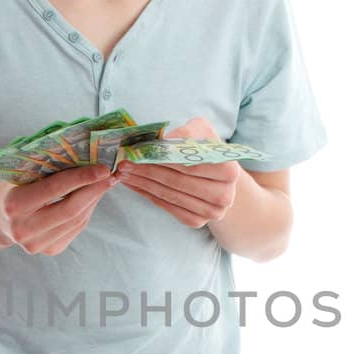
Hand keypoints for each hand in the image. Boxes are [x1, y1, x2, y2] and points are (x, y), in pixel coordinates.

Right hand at [0, 161, 113, 254]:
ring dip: (94, 200)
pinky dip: (87, 211)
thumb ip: (47, 171)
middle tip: (111, 175)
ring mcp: (37, 244)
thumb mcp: (21, 176)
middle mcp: (24, 229)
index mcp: (15, 204)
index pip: (54, 189)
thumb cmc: (11, 189)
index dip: (81, 178)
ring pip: (77, 220)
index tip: (103, 168)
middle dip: (94, 190)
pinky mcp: (49, 250)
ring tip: (105, 184)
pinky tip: (92, 198)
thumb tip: (86, 160)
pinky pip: (76, 228)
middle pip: (71, 209)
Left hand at [115, 116, 239, 228]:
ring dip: (142, 183)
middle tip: (124, 163)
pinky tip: (134, 184)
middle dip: (147, 171)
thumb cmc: (204, 148)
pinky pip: (167, 207)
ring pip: (170, 195)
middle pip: (178, 181)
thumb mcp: (199, 131)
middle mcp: (225, 195)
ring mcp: (211, 212)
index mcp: (229, 169)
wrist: (216, 177)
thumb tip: (159, 142)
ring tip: (124, 172)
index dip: (162, 158)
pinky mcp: (197, 221)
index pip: (190, 164)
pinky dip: (147, 195)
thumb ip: (183, 133)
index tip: (138, 151)